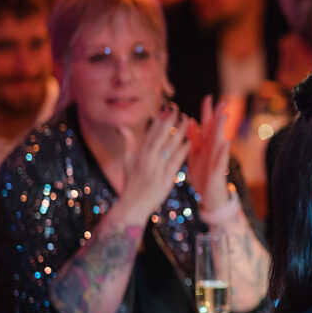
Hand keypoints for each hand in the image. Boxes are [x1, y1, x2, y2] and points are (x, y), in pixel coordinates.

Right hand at [112, 104, 190, 224]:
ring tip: (189, 120)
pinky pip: (176, 162)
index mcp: (139, 153)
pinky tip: (190, 142)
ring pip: (170, 146)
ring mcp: (157, 168)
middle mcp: (148, 159)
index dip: (160, 119)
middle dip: (170, 121)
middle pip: (161, 136)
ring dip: (180, 132)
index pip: (151, 132)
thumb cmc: (131, 182)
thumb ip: (128, 142)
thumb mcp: (127, 161)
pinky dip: (182, 151)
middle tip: (179, 109)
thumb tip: (121, 125)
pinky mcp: (166, 179)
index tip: (167, 108)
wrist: (133, 204)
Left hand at [187, 95, 235, 213]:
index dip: (207, 112)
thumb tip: (190, 120)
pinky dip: (223, 151)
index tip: (208, 97)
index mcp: (205, 145)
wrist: (210, 197)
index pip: (207, 125)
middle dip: (218, 115)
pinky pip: (221, 160)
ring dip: (222, 129)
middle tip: (223, 101)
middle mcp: (213, 150)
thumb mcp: (195, 154)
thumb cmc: (203, 175)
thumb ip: (193, 138)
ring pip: (220, 142)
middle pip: (215, 130)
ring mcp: (217, 160)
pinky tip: (226, 142)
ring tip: (225, 116)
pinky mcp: (218, 172)